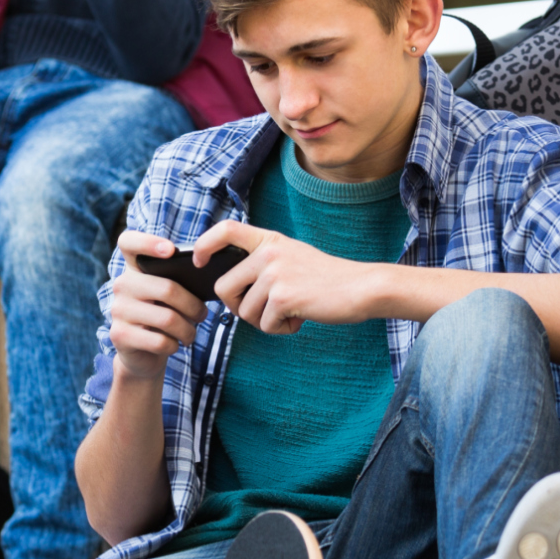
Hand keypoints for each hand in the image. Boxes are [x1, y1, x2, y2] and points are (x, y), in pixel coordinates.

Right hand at [109, 230, 211, 382]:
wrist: (143, 354)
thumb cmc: (164, 316)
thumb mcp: (171, 296)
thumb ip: (181, 282)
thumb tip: (207, 282)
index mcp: (134, 268)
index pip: (129, 242)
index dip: (148, 242)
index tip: (171, 251)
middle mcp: (122, 284)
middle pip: (167, 289)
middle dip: (193, 306)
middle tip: (202, 315)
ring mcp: (118, 310)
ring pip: (167, 318)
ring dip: (187, 330)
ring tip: (190, 334)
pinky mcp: (120, 335)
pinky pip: (159, 341)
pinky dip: (174, 346)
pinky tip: (174, 345)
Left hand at [194, 221, 383, 335]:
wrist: (361, 287)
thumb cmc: (326, 278)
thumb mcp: (292, 256)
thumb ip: (262, 263)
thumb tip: (229, 288)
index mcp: (269, 241)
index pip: (225, 229)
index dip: (204, 245)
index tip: (198, 262)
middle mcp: (268, 253)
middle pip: (223, 288)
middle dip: (237, 308)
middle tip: (261, 311)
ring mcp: (274, 274)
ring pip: (245, 312)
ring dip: (266, 321)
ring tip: (291, 311)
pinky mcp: (283, 297)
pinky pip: (265, 324)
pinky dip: (281, 329)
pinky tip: (300, 318)